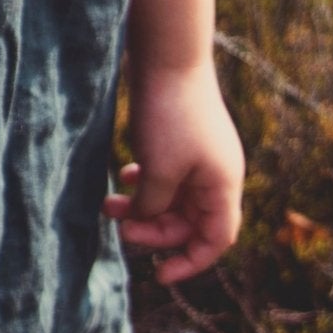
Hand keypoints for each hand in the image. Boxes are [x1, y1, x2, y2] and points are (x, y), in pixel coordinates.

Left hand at [104, 59, 244, 284]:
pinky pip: (165, 174)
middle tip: (118, 226)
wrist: (168, 56)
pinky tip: (125, 177)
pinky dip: (145, 182)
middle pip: (189, 220)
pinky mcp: (181, 137)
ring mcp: (200, 154)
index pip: (216, 239)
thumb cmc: (169, 116)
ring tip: (108, 204)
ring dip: (143, 205)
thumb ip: (156, 206)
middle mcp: (217, 174)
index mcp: (223, 186)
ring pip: (173, 197)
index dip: (190, 261)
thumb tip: (146, 223)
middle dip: (154, 229)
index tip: (159, 275)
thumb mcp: (161, 171)